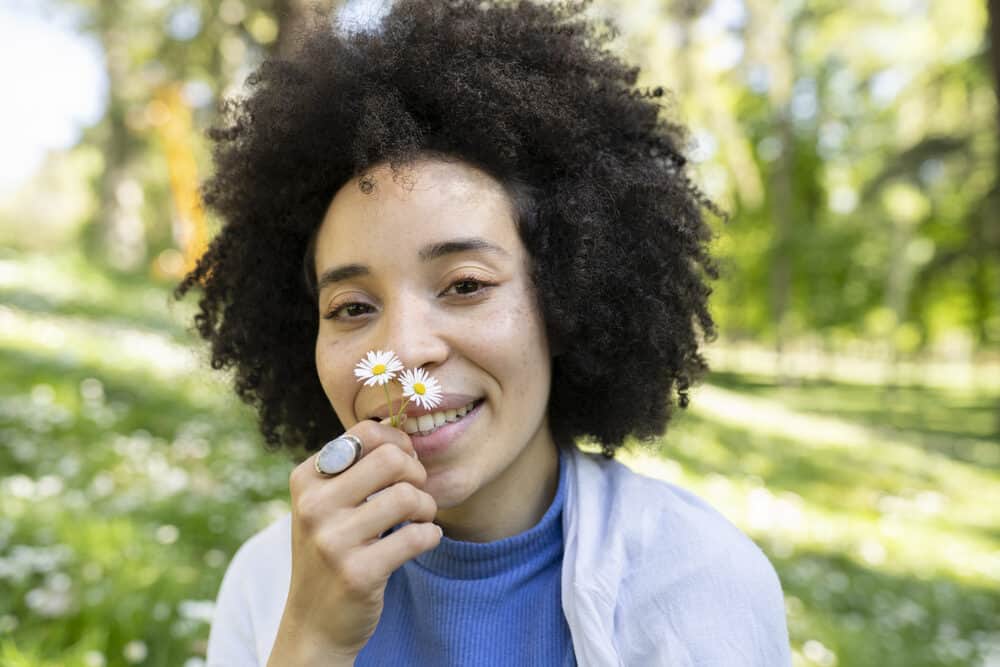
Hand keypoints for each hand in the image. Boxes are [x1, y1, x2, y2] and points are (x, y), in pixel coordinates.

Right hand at [270, 419, 440, 662]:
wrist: (314, 622)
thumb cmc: (332, 550)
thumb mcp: (326, 503)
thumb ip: (354, 467)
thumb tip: (401, 430)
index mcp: (307, 479)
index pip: (366, 433)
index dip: (399, 444)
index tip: (406, 466)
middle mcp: (313, 506)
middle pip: (391, 459)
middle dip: (417, 474)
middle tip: (416, 494)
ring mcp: (333, 541)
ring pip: (406, 497)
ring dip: (426, 508)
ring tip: (420, 519)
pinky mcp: (358, 573)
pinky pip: (416, 537)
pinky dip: (430, 536)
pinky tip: (422, 541)